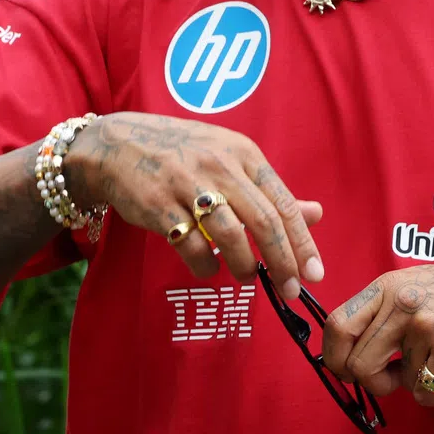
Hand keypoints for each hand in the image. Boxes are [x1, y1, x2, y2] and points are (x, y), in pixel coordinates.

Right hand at [68, 112, 322, 298]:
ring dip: (244, 264)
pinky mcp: (159, 204)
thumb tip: (316, 214)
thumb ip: (269, 190)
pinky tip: (208, 268)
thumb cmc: (182, 154)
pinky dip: (204, 264)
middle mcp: (220, 165)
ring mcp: (188, 184)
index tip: (315, 273)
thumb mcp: (229, 159)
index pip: (283, 203)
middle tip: (290, 288)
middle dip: (282, 261)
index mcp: (243, 153)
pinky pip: (190, 244)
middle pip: (264, 221)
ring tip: (248, 277)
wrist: (117, 144)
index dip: (303, 242)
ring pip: (230, 234)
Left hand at [321, 261, 433, 407]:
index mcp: (388, 286)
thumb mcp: (419, 289)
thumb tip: (349, 354)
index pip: (337, 325)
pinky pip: (430, 393)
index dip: (335, 357)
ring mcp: (427, 326)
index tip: (346, 372)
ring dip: (423, 384)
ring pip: (401, 383)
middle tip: (395, 381)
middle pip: (358, 364)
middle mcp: (402, 302)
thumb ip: (385, 315)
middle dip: (375, 383)